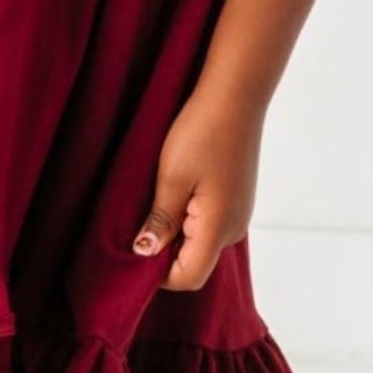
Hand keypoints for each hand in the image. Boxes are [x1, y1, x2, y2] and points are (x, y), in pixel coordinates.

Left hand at [131, 84, 264, 290]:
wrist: (236, 96)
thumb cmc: (202, 132)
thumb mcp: (172, 177)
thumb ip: (161, 221)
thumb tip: (145, 254)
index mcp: (219, 228)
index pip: (188, 277)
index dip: (158, 274)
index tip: (133, 251)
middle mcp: (234, 228)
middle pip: (195, 262)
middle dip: (165, 252)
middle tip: (137, 222)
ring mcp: (239, 213)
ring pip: (201, 242)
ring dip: (176, 233)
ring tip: (155, 200)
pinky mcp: (238, 199)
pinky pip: (210, 223)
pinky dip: (189, 218)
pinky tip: (175, 190)